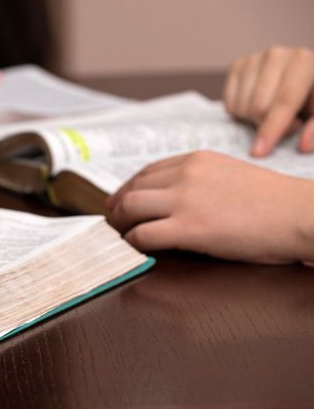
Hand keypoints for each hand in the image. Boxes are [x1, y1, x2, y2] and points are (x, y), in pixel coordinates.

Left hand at [106, 151, 313, 263]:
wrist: (300, 214)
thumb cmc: (274, 202)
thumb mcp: (230, 175)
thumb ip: (200, 180)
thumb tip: (176, 196)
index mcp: (196, 160)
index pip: (148, 171)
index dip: (129, 187)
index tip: (121, 199)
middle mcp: (185, 175)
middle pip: (133, 188)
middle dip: (118, 206)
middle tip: (113, 220)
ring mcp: (185, 200)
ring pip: (131, 208)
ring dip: (120, 223)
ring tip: (119, 235)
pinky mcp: (189, 228)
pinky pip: (144, 234)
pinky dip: (133, 242)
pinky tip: (135, 248)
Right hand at [224, 46, 313, 155]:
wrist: (304, 77)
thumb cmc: (313, 98)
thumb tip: (303, 145)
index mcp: (304, 62)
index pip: (283, 101)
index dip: (272, 129)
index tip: (259, 152)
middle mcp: (277, 54)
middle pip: (258, 107)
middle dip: (268, 124)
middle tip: (288, 123)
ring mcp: (254, 58)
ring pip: (242, 107)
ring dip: (255, 119)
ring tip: (274, 112)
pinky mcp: (237, 65)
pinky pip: (229, 103)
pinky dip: (242, 112)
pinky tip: (258, 104)